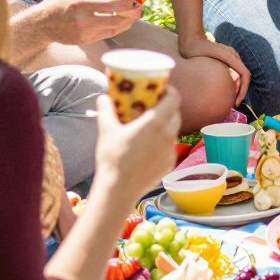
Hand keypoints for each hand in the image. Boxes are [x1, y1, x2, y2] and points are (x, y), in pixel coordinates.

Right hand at [33, 0, 135, 48]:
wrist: (42, 24)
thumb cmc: (59, 2)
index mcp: (82, 4)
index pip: (110, 6)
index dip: (126, 4)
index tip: (137, 1)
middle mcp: (84, 20)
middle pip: (115, 20)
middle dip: (131, 15)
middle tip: (139, 8)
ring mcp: (85, 33)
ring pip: (113, 29)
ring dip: (126, 22)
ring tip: (133, 14)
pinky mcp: (85, 41)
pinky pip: (106, 34)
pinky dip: (116, 28)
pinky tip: (121, 21)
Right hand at [93, 84, 180, 204]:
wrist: (119, 190)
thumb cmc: (113, 158)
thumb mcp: (106, 130)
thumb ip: (106, 109)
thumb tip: (103, 97)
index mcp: (156, 122)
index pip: (174, 99)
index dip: (170, 91)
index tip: (162, 90)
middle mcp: (168, 135)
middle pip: (175, 114)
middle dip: (167, 107)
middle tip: (153, 106)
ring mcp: (171, 151)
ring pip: (173, 131)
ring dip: (165, 126)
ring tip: (150, 127)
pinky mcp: (170, 164)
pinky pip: (170, 148)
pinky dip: (163, 143)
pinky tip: (149, 147)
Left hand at [179, 30, 249, 105]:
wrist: (190, 40)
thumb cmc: (196, 51)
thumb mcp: (205, 61)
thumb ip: (218, 70)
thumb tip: (229, 84)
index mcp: (231, 56)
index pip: (245, 74)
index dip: (243, 90)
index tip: (236, 102)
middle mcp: (234, 55)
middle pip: (244, 76)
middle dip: (241, 91)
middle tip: (234, 104)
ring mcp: (230, 55)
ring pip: (240, 74)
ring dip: (238, 87)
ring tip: (231, 99)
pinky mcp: (226, 58)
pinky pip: (234, 71)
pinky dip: (233, 82)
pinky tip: (226, 90)